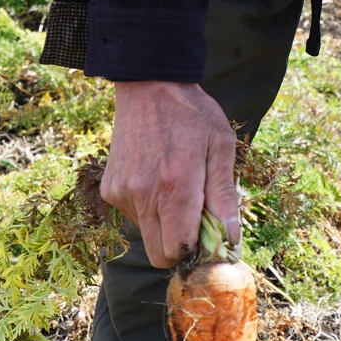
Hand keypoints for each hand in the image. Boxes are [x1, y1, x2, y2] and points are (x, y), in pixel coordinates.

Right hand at [102, 81, 240, 268]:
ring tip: (175, 187)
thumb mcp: (221, 148)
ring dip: (164, 225)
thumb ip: (224, 197)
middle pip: (158, 255)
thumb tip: (230, 239)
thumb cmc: (193, 115)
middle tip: (194, 219)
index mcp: (175, 187)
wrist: (149, 85)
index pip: (178, 250)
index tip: (207, 236)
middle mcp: (143, 195)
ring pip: (147, 236)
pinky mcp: (110, 189)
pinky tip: (156, 179)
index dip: (196, 251)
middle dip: (179, 247)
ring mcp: (122, 193)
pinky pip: (134, 217)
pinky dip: (149, 209)